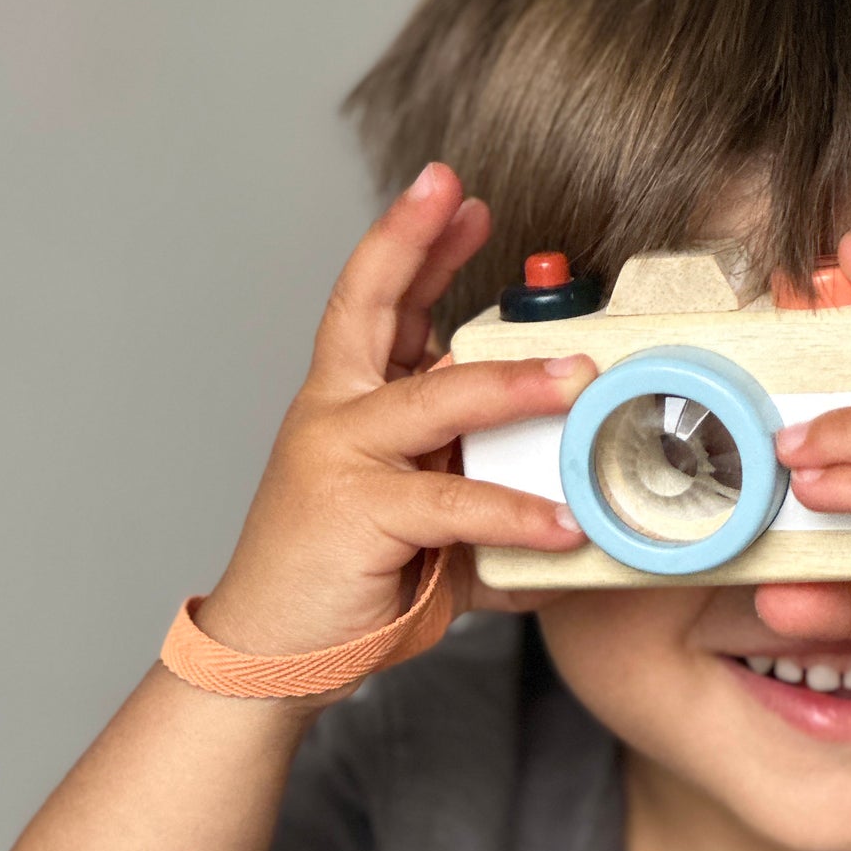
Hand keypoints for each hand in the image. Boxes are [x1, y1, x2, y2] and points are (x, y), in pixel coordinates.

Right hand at [199, 162, 592, 686]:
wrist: (271, 652)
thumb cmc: (344, 579)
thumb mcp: (420, 519)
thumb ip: (479, 490)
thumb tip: (569, 497)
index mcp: (348, 403)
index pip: (379, 304)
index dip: (415, 245)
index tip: (456, 198)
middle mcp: (336, 414)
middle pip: (369, 308)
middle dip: (412, 244)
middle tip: (459, 198)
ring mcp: (340, 457)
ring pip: (435, 400)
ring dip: (512, 382)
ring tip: (579, 375)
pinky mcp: (356, 512)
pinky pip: (452, 504)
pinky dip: (515, 511)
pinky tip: (564, 521)